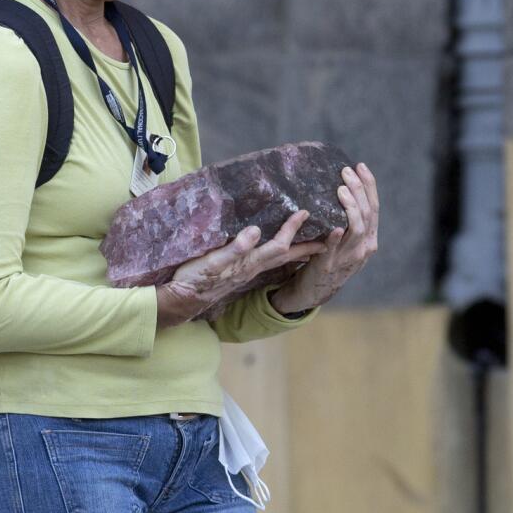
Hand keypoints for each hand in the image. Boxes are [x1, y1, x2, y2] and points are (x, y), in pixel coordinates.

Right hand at [156, 210, 326, 328]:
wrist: (183, 299)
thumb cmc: (195, 278)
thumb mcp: (211, 261)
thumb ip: (233, 248)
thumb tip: (254, 231)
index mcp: (249, 263)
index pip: (278, 245)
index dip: (292, 229)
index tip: (305, 212)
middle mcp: (254, 268)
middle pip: (288, 256)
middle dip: (309, 246)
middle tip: (329, 236)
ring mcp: (249, 271)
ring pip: (281, 260)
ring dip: (299, 250)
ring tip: (314, 242)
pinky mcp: (242, 272)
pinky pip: (270, 261)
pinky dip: (282, 254)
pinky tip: (281, 249)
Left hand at [269, 163, 379, 314]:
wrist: (316, 288)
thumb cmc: (329, 256)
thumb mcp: (346, 239)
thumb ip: (348, 220)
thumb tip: (341, 185)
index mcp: (370, 238)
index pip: (374, 207)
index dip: (369, 186)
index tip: (360, 166)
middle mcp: (364, 247)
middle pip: (367, 214)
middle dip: (358, 190)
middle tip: (346, 172)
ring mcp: (349, 257)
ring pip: (357, 229)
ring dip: (350, 207)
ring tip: (340, 189)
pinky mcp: (330, 265)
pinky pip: (334, 249)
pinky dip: (336, 238)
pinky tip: (335, 227)